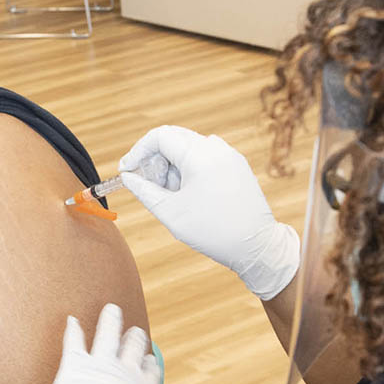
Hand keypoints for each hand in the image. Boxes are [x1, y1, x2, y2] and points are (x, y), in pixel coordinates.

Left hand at [46, 303, 160, 383]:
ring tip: (111, 309)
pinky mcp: (75, 363)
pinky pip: (74, 341)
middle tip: (135, 332)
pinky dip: (72, 329)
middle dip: (134, 338)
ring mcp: (100, 364)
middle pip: (133, 348)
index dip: (149, 364)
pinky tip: (71, 320)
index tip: (148, 359)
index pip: (150, 373)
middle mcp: (125, 372)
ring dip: (110, 320)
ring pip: (108, 333)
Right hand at [119, 125, 299, 299]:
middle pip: (173, 139)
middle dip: (155, 160)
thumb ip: (144, 190)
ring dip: (172, 166)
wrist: (256, 246)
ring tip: (173, 196)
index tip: (127, 170)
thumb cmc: (214, 231)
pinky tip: (190, 195)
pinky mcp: (237, 165)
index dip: (138, 151)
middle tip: (149, 186)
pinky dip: (190, 169)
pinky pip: (206, 157)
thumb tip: (128, 177)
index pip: (159, 136)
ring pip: (189, 148)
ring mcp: (230, 155)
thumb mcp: (170, 212)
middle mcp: (217, 148)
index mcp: (200, 155)